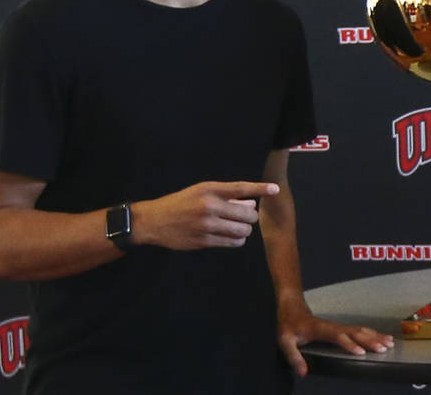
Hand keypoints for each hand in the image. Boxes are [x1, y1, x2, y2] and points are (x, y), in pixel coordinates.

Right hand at [132, 181, 279, 249]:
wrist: (154, 221)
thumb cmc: (181, 203)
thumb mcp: (201, 191)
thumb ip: (226, 196)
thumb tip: (250, 203)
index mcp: (209, 190)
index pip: (241, 188)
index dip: (260, 189)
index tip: (275, 189)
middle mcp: (209, 206)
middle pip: (247, 215)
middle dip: (250, 218)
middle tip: (245, 218)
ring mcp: (207, 225)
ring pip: (242, 231)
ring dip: (245, 231)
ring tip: (239, 228)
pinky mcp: (203, 241)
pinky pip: (231, 243)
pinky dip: (237, 240)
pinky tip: (233, 237)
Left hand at [277, 308, 394, 376]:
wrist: (292, 307)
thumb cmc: (289, 325)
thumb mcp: (285, 341)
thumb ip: (294, 357)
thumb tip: (303, 373)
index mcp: (321, 330)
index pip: (338, 337)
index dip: (350, 344)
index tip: (361, 353)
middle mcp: (333, 326)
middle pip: (355, 332)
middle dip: (370, 340)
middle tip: (384, 349)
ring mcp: (338, 326)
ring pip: (360, 330)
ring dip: (375, 336)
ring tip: (389, 343)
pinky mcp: (341, 327)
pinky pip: (359, 329)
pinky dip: (372, 333)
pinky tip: (382, 337)